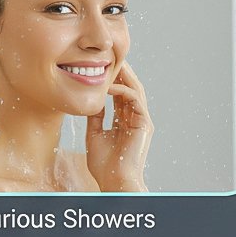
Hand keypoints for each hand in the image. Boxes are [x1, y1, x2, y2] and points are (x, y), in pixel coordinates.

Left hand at [86, 61, 153, 191]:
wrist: (114, 182)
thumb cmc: (104, 166)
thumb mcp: (94, 135)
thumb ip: (95, 118)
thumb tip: (91, 101)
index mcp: (125, 121)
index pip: (120, 94)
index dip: (111, 79)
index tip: (98, 66)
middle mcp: (135, 118)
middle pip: (129, 87)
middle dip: (119, 71)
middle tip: (106, 55)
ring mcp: (141, 120)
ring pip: (134, 89)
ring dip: (123, 75)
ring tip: (109, 62)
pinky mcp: (144, 123)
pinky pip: (134, 99)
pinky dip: (121, 89)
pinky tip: (107, 85)